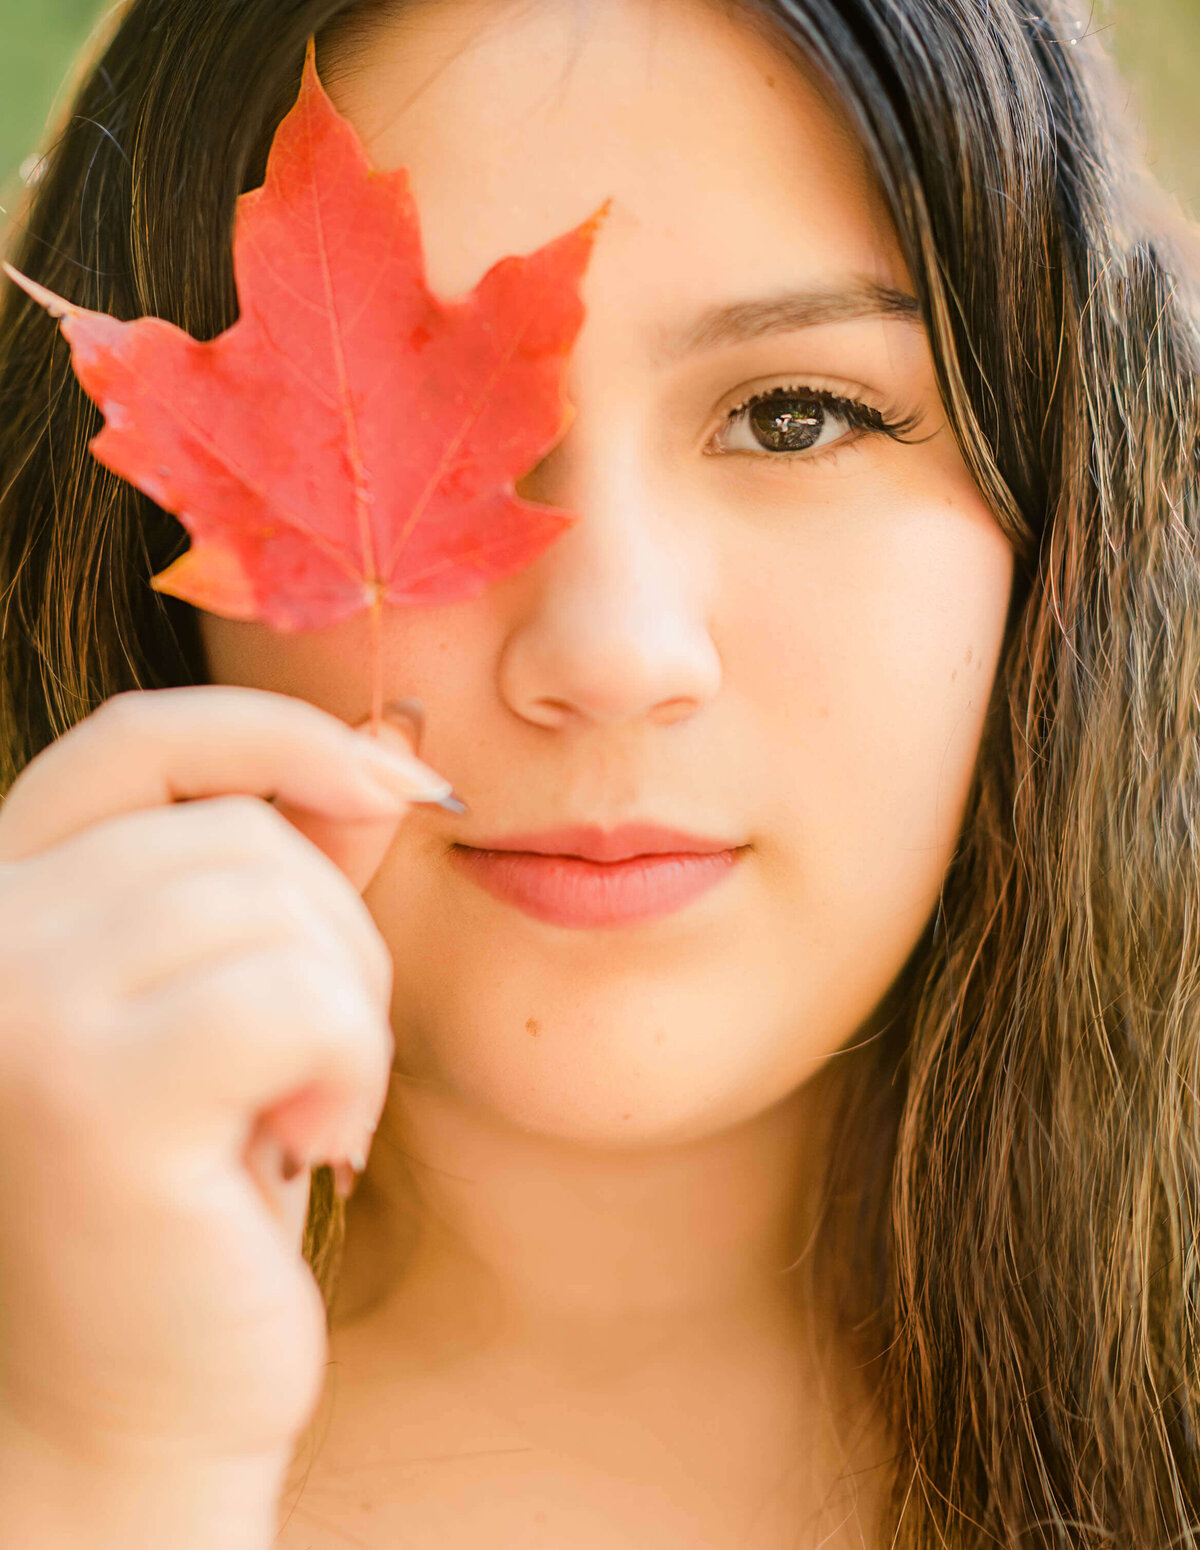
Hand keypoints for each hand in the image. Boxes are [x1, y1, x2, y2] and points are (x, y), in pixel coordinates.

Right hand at [0, 685, 446, 1467]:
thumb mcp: (238, 1004)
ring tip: (297, 1112)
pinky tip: (308, 1147)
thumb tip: (385, 744)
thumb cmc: (197, 1205)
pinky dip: (348, 1064)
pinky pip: (302, 996)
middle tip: (309, 1067)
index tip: (397, 782)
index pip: (139, 737)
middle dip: (334, 935)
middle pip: (239, 830)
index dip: (279, 735)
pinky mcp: (88, 1092)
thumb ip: (288, 868)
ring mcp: (18, 1004)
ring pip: (281, 902)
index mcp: (6, 900)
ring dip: (347, 1009)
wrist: (132, 1417)